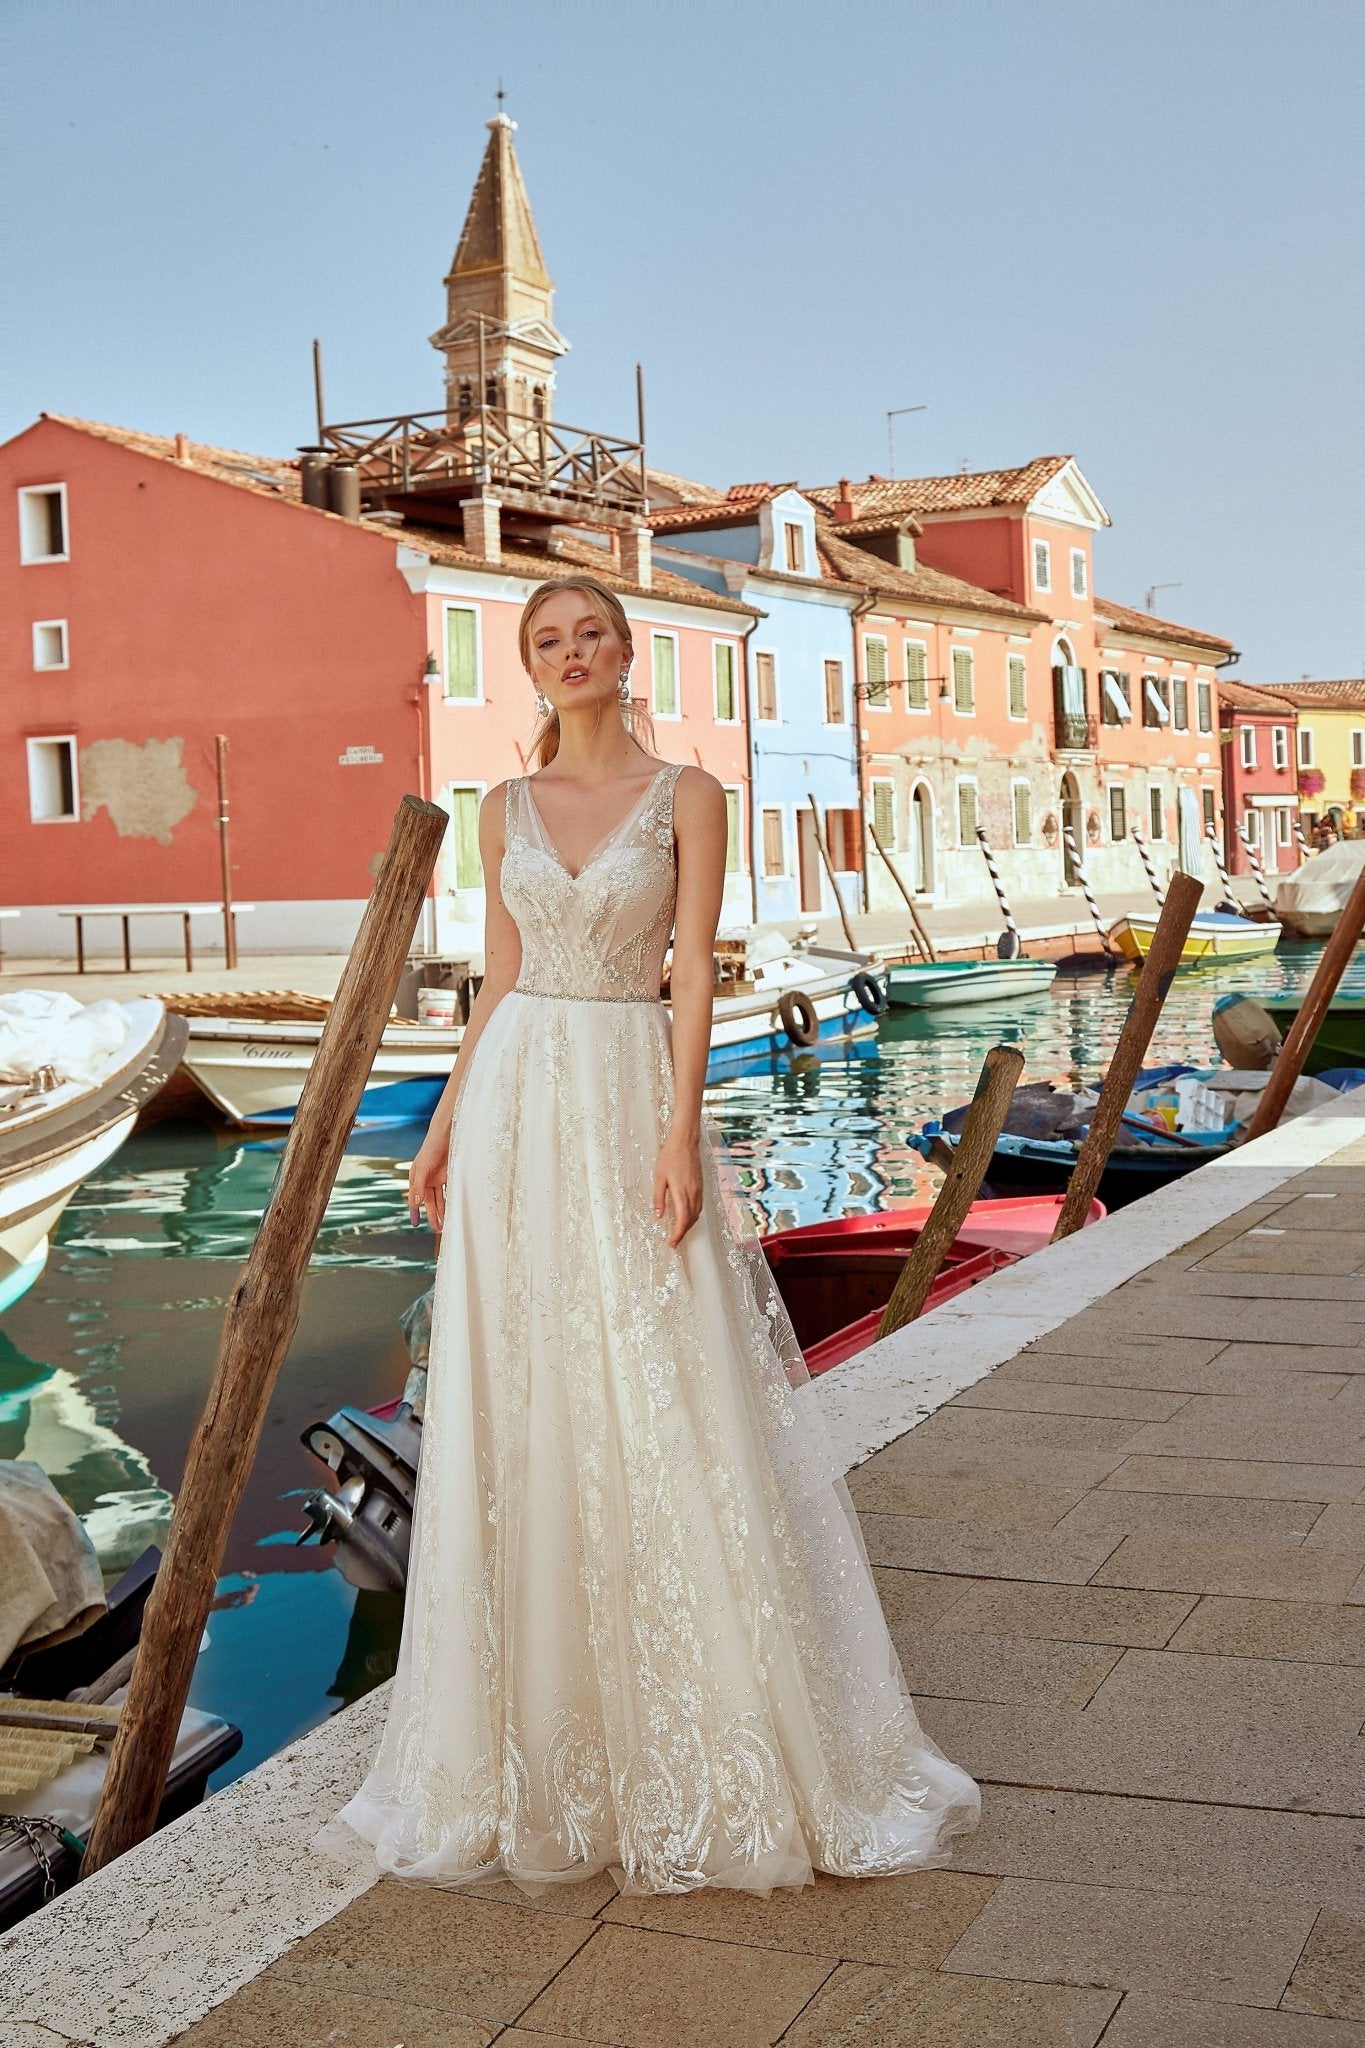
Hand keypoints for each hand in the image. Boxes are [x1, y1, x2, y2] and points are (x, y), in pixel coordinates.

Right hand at [409, 1121, 450, 1233]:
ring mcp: (438, 1178)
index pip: (415, 1198)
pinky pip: (449, 1191)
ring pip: (440, 1198)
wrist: (446, 1135)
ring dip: (442, 1210)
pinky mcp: (449, 1175)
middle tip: (436, 1229)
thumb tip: (416, 1202)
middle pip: (429, 1201)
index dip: (415, 1211)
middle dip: (432, 1215)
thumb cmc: (431, 1148)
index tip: (415, 1224)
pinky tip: (453, 1210)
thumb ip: (419, 1185)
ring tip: (445, 1224)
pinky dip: (450, 1201)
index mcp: (416, 1178)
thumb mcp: (423, 1167)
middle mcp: (426, 1180)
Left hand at [653, 1128, 702, 1248]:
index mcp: (682, 1192)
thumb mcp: (659, 1177)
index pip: (682, 1220)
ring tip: (679, 1232)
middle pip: (691, 1220)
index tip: (672, 1243)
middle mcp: (693, 1193)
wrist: (686, 1141)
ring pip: (696, 1214)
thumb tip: (658, 1215)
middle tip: (674, 1242)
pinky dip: (693, 1216)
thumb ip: (659, 1198)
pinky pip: (699, 1206)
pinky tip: (687, 1216)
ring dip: (689, 1225)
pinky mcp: (701, 1186)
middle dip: (683, 1233)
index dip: (678, 1234)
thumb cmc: (670, 1156)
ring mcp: (699, 1190)